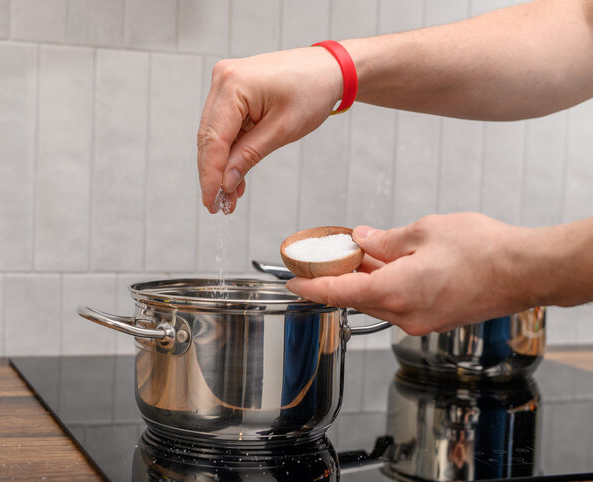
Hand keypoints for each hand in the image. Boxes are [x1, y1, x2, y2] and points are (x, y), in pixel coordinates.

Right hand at [197, 48, 342, 213]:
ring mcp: (225, 83)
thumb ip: (249, 156)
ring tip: (230, 197)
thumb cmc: (312, 92)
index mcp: (234, 84)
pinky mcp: (231, 91)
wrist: (328, 69)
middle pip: (208, 138)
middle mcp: (222, 79)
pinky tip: (236, 176)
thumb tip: (225, 183)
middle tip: (218, 205)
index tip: (211, 202)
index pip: (213, 139)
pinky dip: (230, 152)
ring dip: (221, 166)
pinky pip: (224, 127)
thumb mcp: (282, 130)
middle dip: (213, 174)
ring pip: (213, 135)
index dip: (210, 175)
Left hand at [286, 213, 539, 334]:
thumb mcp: (424, 231)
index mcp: (395, 292)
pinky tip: (388, 264)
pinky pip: (399, 303)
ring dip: (365, 279)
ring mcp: (421, 321)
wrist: (526, 271)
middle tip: (328, 255)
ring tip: (360, 253)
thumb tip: (362, 239)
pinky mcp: (434, 320)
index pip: (338, 293)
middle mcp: (404, 314)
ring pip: (379, 300)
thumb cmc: (483, 250)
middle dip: (340, 276)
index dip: (311, 286)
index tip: (292, 281)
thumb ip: (385, 240)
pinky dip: (387, 285)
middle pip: (357, 296)